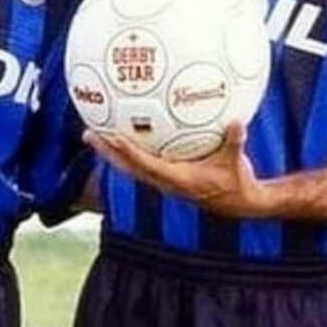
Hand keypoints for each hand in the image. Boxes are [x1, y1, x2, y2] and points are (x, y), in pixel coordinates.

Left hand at [85, 121, 272, 218]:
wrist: (237, 204)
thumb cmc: (236, 182)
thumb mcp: (236, 162)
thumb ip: (235, 142)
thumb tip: (237, 122)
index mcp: (177, 180)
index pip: (146, 165)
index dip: (129, 152)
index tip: (113, 137)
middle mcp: (165, 182)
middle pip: (128, 167)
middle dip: (107, 151)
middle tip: (89, 133)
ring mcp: (163, 181)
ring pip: (130, 166)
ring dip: (111, 152)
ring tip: (94, 132)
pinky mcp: (167, 178)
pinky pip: (143, 162)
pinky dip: (130, 149)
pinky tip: (124, 132)